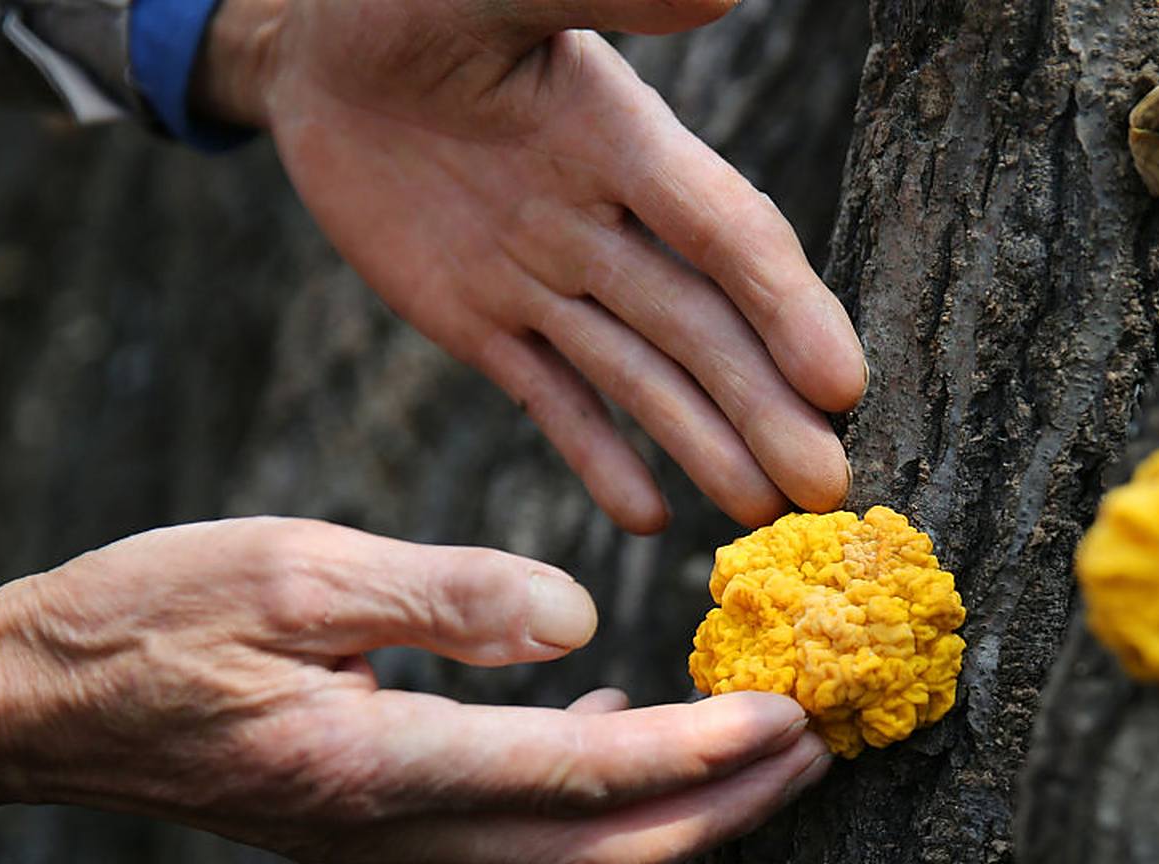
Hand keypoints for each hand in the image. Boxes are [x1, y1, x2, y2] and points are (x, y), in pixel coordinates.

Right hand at [0, 519, 830, 863]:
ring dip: (678, 816)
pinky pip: (519, 836)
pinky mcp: (375, 826)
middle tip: (819, 755)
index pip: (582, 774)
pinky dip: (600, 800)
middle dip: (723, 810)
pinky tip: (627, 725)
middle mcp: (396, 829)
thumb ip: (444, 596)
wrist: (36, 707)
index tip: (794, 720)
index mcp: (377, 765)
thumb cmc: (146, 619)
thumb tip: (582, 614)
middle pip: (602, 853)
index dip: (700, 753)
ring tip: (761, 756)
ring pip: (570, 861)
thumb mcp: (290, 568)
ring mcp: (385, 842)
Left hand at [198, 0, 864, 532]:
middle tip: (824, 490)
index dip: (785, 307)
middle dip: (763, 408)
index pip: (722, 233)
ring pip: (637, 376)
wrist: (316, 56)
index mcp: (619, 137)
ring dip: (703, 443)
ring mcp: (543, 279)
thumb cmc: (403, 0)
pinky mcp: (480, 323)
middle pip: (698, 327)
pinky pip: (548, 399)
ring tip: (758, 515)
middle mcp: (599, 220)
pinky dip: (597, 456)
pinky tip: (649, 516)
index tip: (841, 383)